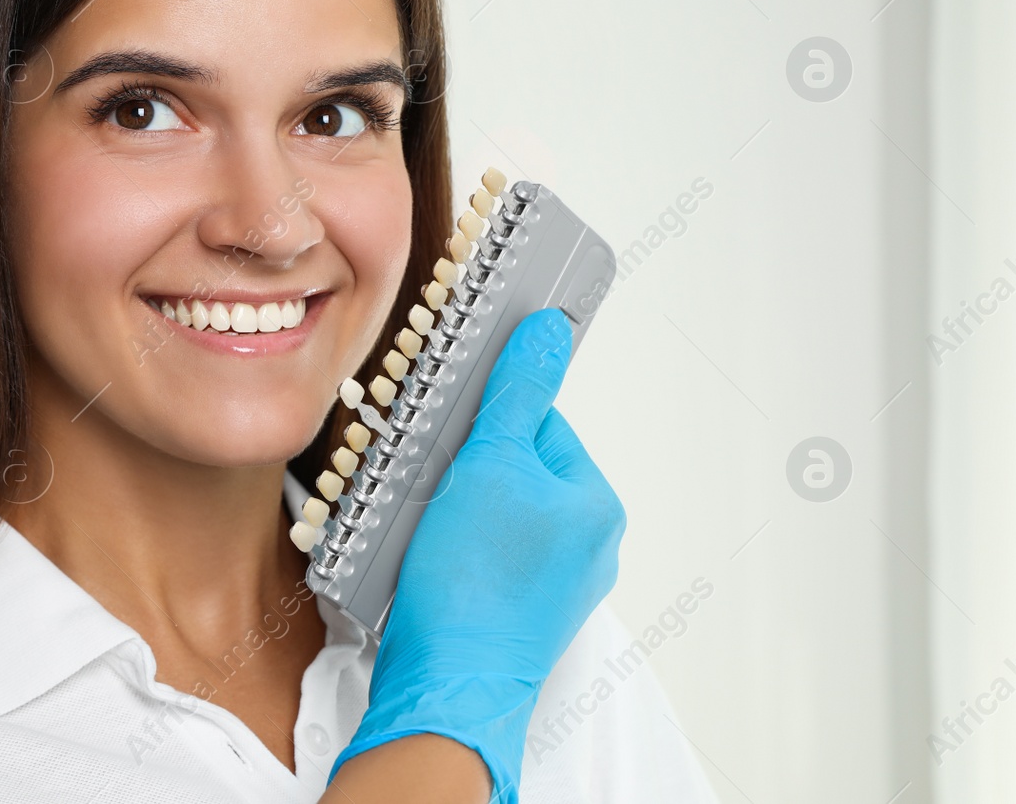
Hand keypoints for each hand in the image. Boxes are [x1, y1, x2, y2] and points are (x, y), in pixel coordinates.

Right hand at [329, 308, 625, 801]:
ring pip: (491, 510)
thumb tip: (548, 331)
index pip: (541, 422)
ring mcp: (549, 584)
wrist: (445, 684)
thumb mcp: (493, 463)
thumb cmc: (474, 585)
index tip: (450, 418)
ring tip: (422, 518)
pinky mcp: (511, 610)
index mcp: (593, 504)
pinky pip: (480, 552)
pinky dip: (448, 543)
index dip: (488, 415)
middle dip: (463, 462)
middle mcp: (584, 546)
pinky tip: (422, 551)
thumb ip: (519, 393)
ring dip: (449, 503)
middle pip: (513, 465)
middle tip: (429, 472)